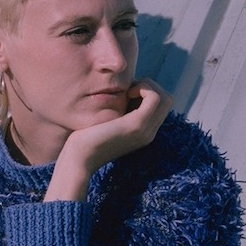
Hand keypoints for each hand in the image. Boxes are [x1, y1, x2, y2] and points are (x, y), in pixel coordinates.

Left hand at [44, 79, 172, 201]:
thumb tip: (121, 92)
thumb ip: (118, 111)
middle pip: (167, 100)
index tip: (126, 93)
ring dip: (147, 86)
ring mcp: (145, 130)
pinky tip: (126, 94)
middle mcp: (149, 133)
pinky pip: (155, 98)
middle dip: (149, 87)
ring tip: (127, 92)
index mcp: (144, 132)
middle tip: (128, 90)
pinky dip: (143, 88)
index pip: (161, 105)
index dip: (146, 92)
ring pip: (165, 98)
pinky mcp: (137, 125)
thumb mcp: (107, 122)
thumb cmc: (85, 139)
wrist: (78, 158)